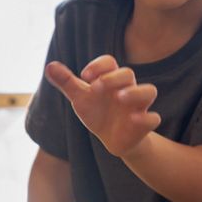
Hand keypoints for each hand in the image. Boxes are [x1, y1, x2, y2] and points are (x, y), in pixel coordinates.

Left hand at [46, 55, 160, 157]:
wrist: (112, 138)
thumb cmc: (97, 112)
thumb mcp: (80, 98)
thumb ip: (67, 82)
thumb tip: (49, 66)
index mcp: (110, 80)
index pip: (109, 62)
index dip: (98, 65)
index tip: (84, 76)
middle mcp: (126, 89)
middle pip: (128, 74)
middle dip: (114, 78)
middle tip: (98, 87)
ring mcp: (137, 106)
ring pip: (149, 91)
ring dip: (136, 92)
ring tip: (121, 98)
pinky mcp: (144, 123)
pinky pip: (152, 118)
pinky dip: (145, 118)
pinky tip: (132, 120)